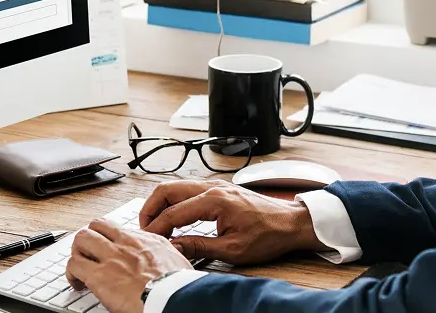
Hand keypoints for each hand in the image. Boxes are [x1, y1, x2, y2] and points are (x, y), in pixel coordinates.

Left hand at [65, 219, 192, 312]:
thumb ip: (168, 254)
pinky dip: (71, 274)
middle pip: (97, 225)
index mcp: (146, 240)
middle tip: (89, 254)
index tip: (108, 248)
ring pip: (82, 238)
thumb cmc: (178, 286)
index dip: (109, 238)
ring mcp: (111, 256)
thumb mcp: (178, 261)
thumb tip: (170, 256)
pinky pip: (74, 264)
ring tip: (80, 267)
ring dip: (78, 253)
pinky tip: (77, 284)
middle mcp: (126, 243)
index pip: (119, 228)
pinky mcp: (99, 275)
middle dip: (89, 239)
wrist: (173, 298)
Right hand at [141, 180, 325, 264]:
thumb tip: (174, 247)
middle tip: (145, 229)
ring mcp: (215, 185)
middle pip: (167, 190)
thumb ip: (199, 247)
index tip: (148, 240)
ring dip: (161, 204)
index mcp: (214, 200)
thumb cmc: (268, 235)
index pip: (173, 212)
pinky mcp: (219, 188)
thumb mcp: (232, 249)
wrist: (291, 223)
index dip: (156, 228)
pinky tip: (174, 217)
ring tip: (156, 225)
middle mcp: (212, 187)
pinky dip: (174, 201)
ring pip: (176, 186)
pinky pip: (187, 189)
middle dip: (150, 209)